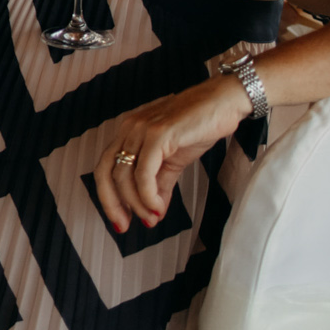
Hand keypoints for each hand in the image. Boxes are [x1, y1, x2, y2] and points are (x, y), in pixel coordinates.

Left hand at [90, 77, 248, 231]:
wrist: (225, 102)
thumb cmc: (199, 126)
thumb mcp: (174, 159)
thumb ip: (160, 184)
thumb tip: (154, 212)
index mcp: (128, 132)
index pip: (105, 168)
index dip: (108, 198)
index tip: (120, 221)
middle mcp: (128, 128)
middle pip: (105, 172)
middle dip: (113, 204)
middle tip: (126, 226)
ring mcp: (141, 129)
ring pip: (124, 175)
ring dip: (137, 204)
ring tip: (152, 218)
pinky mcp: (159, 134)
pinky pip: (144, 172)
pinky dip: (148, 195)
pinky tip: (159, 207)